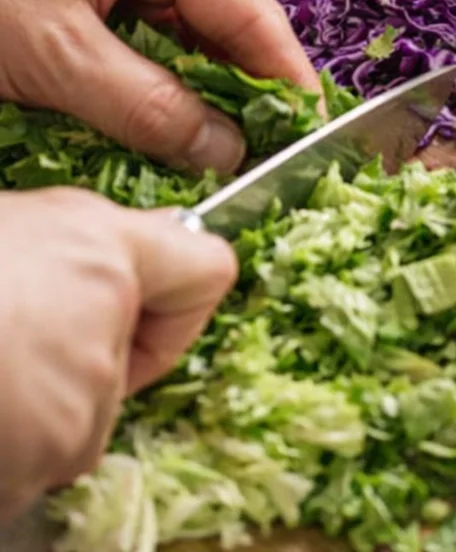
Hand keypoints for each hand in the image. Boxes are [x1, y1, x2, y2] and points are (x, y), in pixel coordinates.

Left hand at [0, 0, 319, 174]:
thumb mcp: (55, 57)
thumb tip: (222, 149)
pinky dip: (153, 71)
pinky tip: (156, 117)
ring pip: (182, 24)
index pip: (248, 9)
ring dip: (195, 85)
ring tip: (214, 149)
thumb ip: (148, 106)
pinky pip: (143, 24)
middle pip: (222, 16)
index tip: (309, 136)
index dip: (284, 76)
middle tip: (258, 158)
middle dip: (240, 87)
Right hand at [0, 187, 235, 520]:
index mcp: (101, 253)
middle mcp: (106, 331)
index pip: (205, 269)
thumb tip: (113, 246)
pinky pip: (36, 465)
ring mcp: (75, 411)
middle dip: (80, 351)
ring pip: (78, 416)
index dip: (178, 286)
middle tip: (8, 331)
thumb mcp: (5, 216)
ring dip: (36, 405)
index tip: (149, 294)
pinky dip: (9, 449)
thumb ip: (70, 235)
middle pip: (127, 355)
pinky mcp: (38, 469)